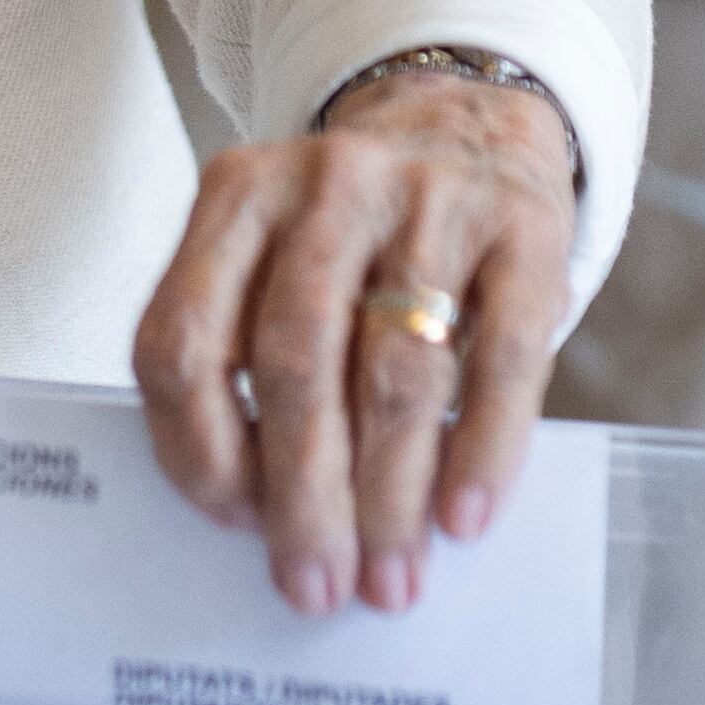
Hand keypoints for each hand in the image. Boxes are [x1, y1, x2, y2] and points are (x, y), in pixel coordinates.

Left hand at [133, 65, 578, 618]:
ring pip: (394, 369)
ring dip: (390, 494)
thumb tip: (264, 520)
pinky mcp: (520, 225)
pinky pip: (501, 355)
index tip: (233, 524)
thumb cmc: (354, 233)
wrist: (472, 118)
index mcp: (237, 196)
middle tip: (315, 585)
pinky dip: (482, 447)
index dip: (199, 447)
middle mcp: (325, 185)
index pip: (184, 338)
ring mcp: (429, 198)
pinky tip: (464, 515)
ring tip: (392, 576)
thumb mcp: (276, 253)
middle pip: (292, 362)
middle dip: (303, 496)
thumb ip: (248, 352)